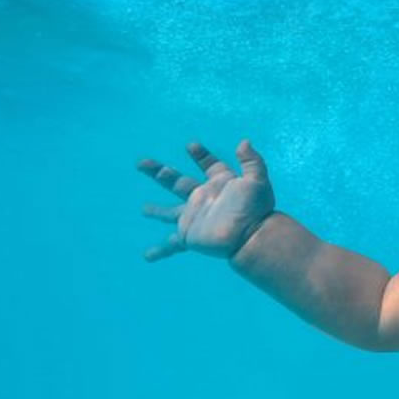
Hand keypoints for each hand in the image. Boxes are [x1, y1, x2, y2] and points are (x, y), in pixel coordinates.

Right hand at [137, 140, 275, 260]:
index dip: (201, 156)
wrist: (251, 237)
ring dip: (156, 210)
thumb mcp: (257, 180)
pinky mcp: (189, 235)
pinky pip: (170, 244)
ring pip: (168, 212)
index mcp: (220, 184)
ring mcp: (194, 217)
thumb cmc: (256, 209)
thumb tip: (244, 142)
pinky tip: (147, 257)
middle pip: (177, 183)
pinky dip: (159, 250)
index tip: (191, 146)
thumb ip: (251, 160)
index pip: (210, 166)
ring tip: (144, 210)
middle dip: (161, 173)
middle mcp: (204, 199)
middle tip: (142, 163)